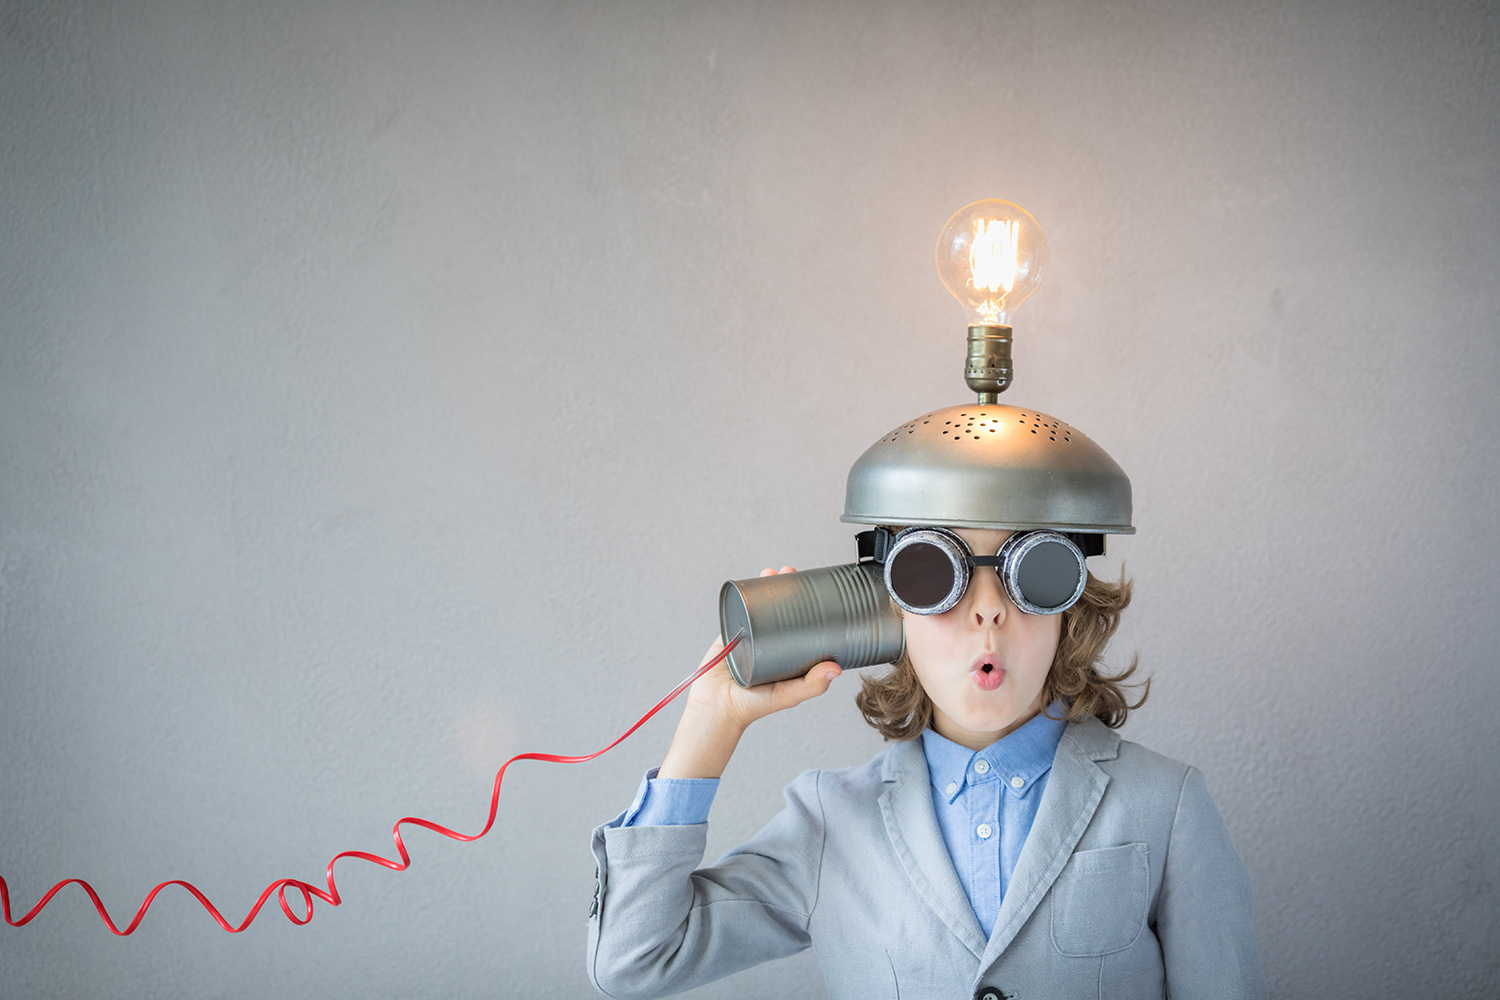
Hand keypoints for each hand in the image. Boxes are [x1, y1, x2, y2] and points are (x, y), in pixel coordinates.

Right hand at [657, 567, 842, 779]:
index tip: (815, 589)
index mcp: (788, 653)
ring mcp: (750, 635)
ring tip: (771, 573)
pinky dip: (742, 595)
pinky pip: (737, 610)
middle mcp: (771, 642)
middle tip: (791, 574)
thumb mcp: (788, 695)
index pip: (803, 624)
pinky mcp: (730, 633)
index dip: (809, 605)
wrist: (716, 708)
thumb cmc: (753, 706)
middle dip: (787, 588)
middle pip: (782, 609)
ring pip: (759, 605)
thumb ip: (812, 685)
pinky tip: (748, 583)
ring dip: (765, 587)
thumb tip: (836, 669)